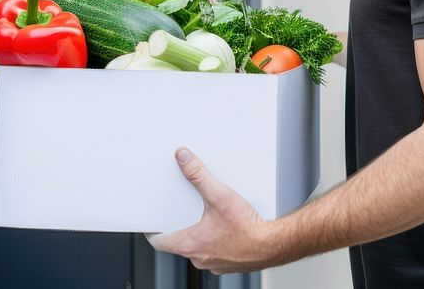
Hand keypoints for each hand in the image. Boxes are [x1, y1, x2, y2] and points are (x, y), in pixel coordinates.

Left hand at [146, 147, 276, 274]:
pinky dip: (215, 241)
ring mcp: (214, 263)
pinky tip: (226, 229)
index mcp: (190, 244)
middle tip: (183, 213)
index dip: (153, 232)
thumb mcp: (219, 195)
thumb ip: (198, 175)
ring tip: (209, 219)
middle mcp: (199, 258)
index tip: (151, 224)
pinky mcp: (228, 264)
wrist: (272, 245)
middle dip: (181, 227)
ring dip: (200, 235)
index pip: (160, 242)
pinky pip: (215, 252)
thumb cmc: (248, 229)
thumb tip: (183, 159)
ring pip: (198, 248)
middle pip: (180, 243)